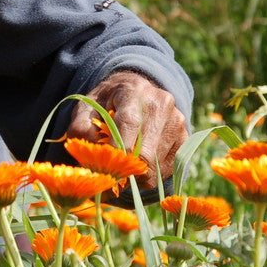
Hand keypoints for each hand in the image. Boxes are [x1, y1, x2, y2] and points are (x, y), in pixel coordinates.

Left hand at [66, 71, 187, 190]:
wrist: (134, 92)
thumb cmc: (106, 104)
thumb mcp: (86, 108)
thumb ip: (81, 129)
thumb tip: (95, 157)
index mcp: (134, 90)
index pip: (129, 124)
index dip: (116, 151)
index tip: (104, 168)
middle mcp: (161, 103)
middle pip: (145, 152)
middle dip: (124, 169)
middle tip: (109, 176)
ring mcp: (177, 120)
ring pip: (155, 165)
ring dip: (135, 174)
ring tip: (122, 164)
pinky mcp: (184, 137)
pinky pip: (166, 169)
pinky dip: (150, 174)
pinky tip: (138, 162)